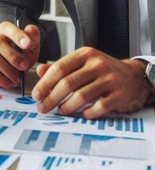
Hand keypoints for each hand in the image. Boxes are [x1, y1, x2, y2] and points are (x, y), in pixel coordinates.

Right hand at [0, 20, 39, 88]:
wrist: (7, 72)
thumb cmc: (19, 57)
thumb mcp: (29, 48)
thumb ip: (32, 38)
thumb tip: (32, 29)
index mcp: (2, 32)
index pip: (6, 27)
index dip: (16, 34)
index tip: (27, 44)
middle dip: (13, 56)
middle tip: (24, 66)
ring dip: (8, 69)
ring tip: (17, 78)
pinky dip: (2, 79)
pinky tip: (10, 83)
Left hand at [32, 47, 149, 118]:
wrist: (133, 75)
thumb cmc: (102, 69)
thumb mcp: (82, 62)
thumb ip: (61, 66)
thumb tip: (40, 72)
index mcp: (84, 54)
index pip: (59, 68)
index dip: (45, 83)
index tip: (36, 95)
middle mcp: (97, 64)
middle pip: (68, 83)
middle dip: (51, 98)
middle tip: (42, 108)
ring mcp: (109, 79)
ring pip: (82, 96)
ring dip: (67, 107)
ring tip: (60, 111)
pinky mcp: (120, 94)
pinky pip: (99, 107)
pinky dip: (88, 113)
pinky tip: (82, 115)